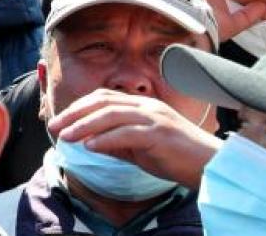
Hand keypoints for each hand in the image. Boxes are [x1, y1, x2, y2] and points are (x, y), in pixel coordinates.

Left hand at [47, 89, 220, 188]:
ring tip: (65, 136)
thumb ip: (116, 142)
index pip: (103, 97)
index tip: (59, 119)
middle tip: (54, 126)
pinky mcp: (161, 134)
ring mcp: (155, 118)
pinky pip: (127, 134)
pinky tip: (90, 147)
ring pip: (111, 115)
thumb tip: (89, 143)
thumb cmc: (176, 158)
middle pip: (102, 102)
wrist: (211, 167)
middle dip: (74, 113)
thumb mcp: (140, 148)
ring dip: (84, 125)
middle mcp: (147, 106)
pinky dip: (106, 139)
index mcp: (142, 105)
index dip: (79, 106)